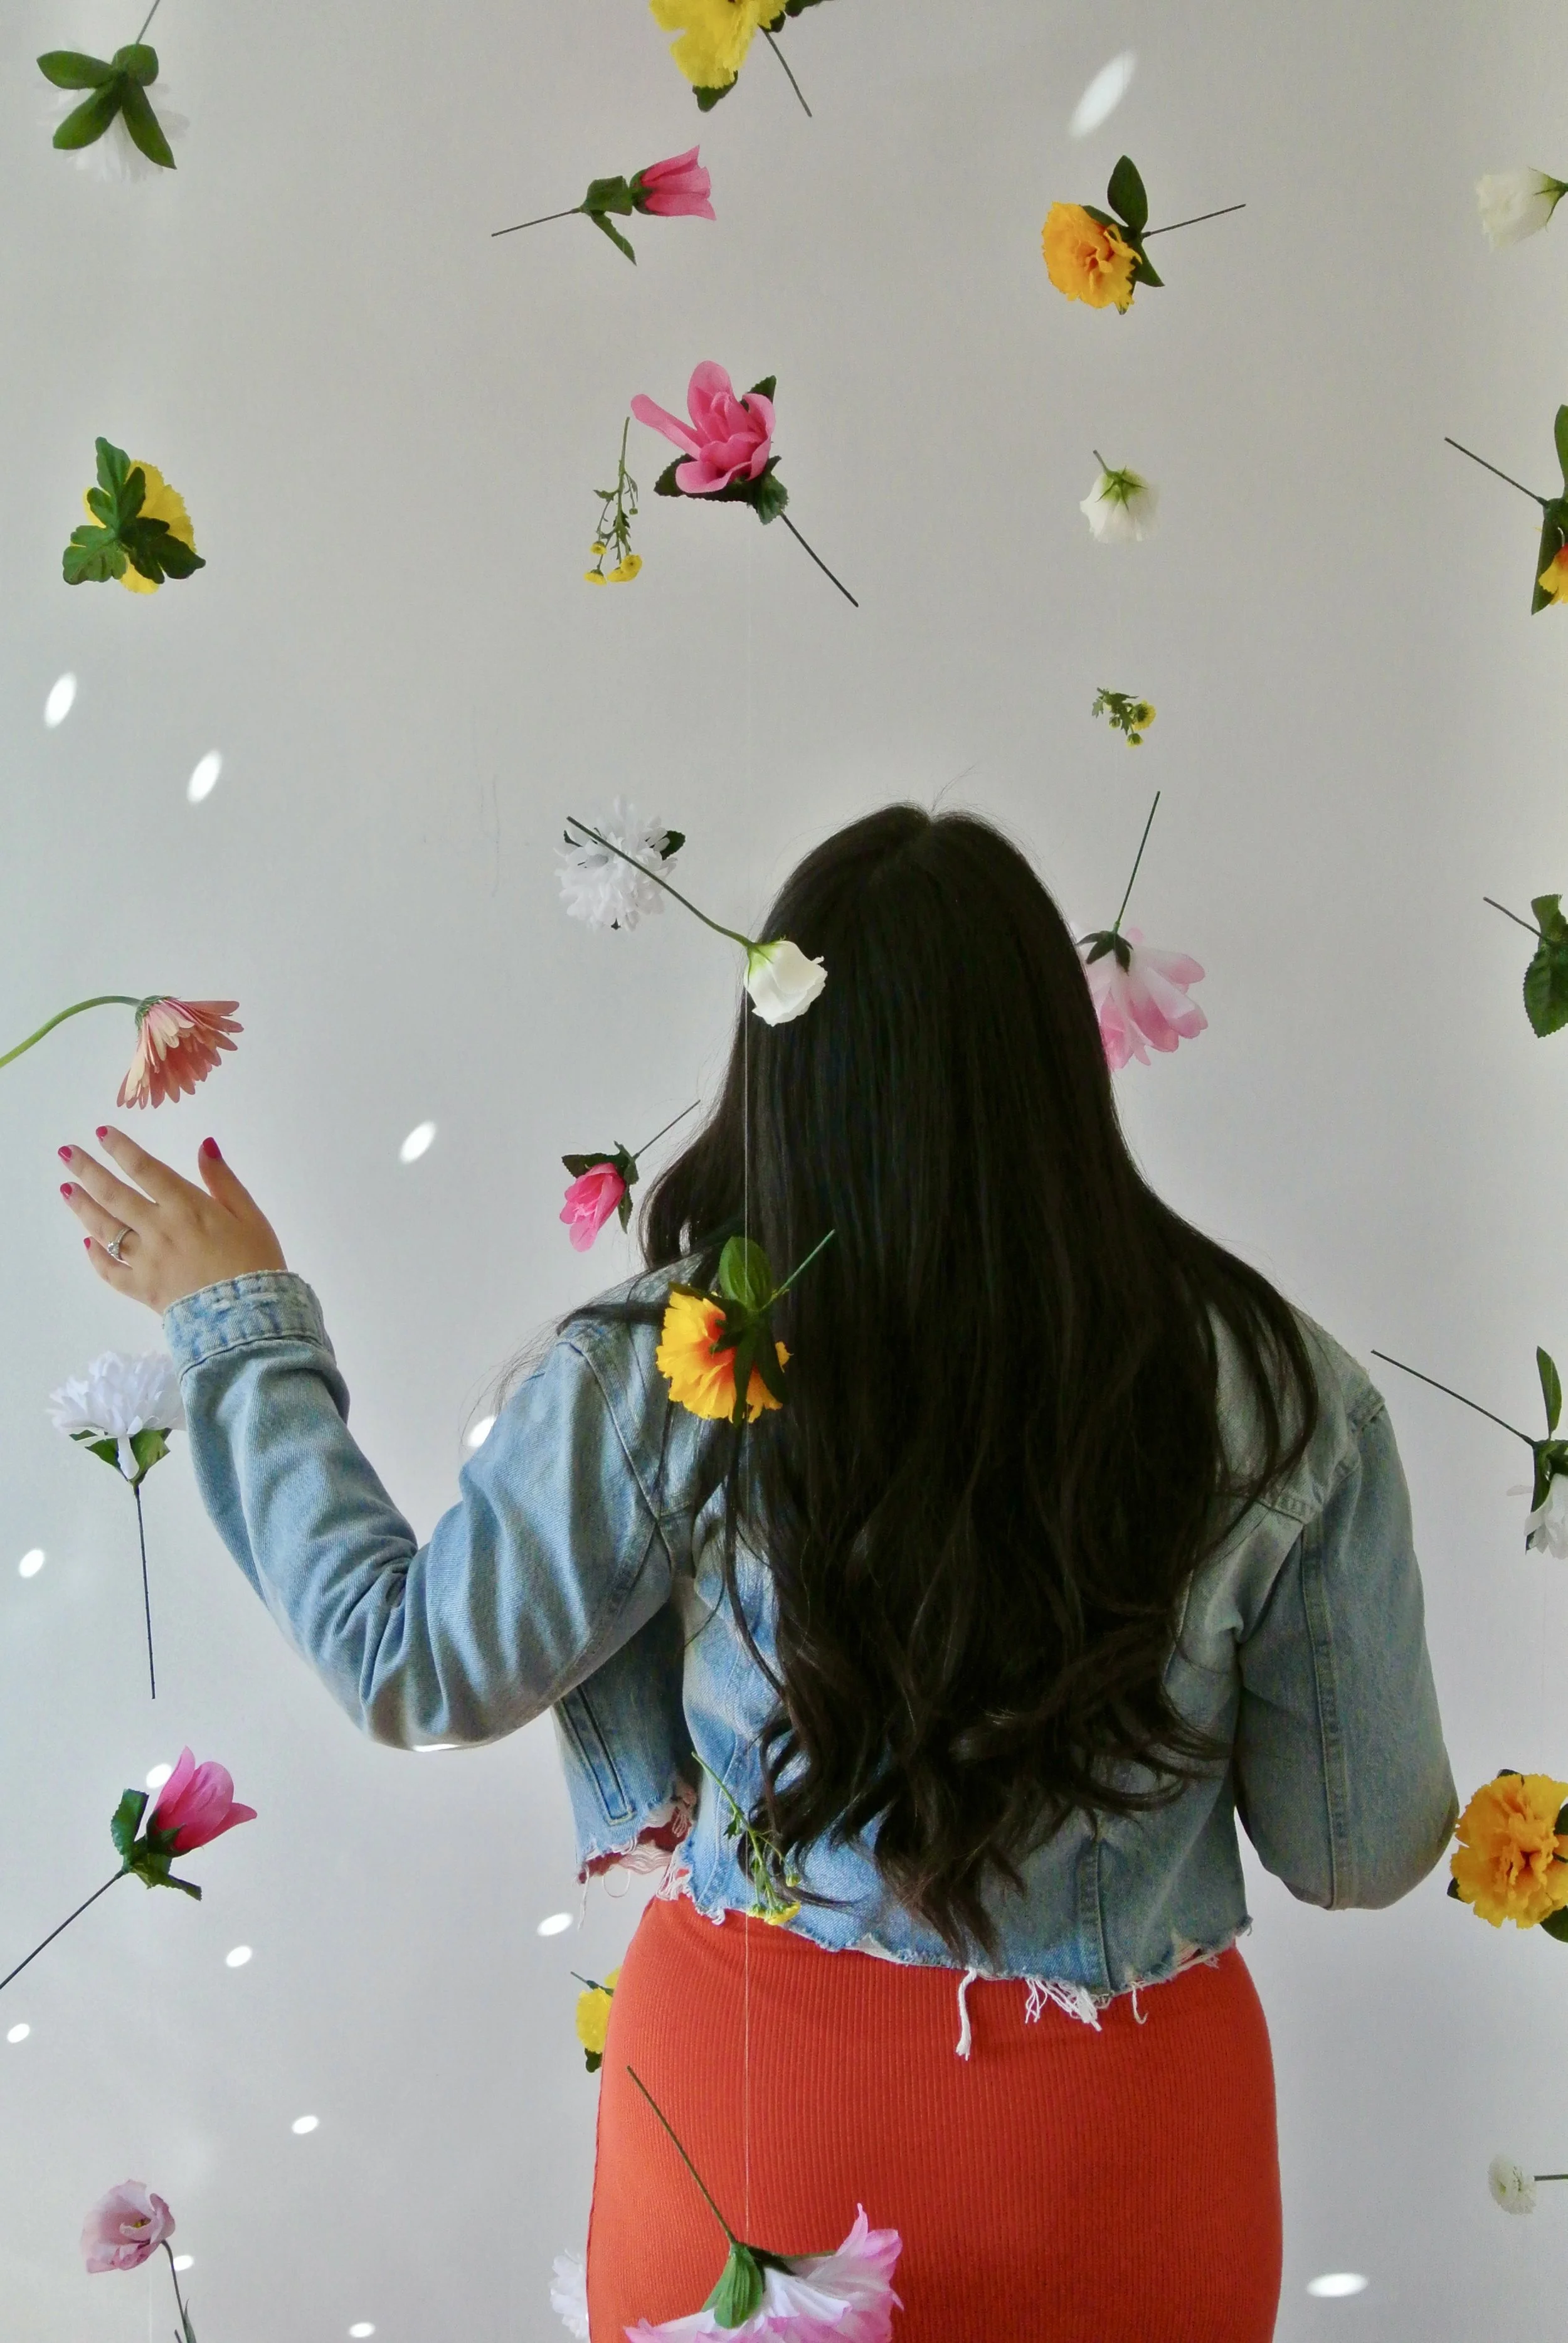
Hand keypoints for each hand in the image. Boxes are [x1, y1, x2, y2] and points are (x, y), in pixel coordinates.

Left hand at [58, 1128, 285, 1314]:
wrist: (249, 1318)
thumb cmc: (256, 1263)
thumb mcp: (250, 1215)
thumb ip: (223, 1181)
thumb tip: (204, 1145)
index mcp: (185, 1207)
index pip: (144, 1169)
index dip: (120, 1149)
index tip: (102, 1134)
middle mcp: (158, 1229)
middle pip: (114, 1194)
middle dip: (87, 1170)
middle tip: (66, 1153)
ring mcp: (145, 1260)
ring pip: (105, 1229)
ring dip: (83, 1207)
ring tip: (67, 1189)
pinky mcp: (141, 1289)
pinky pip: (110, 1271)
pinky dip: (96, 1256)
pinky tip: (87, 1242)